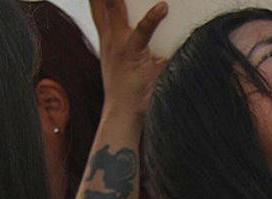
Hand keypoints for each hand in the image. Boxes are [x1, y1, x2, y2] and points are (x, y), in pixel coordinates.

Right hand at [89, 0, 166, 116]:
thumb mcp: (132, 60)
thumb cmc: (132, 90)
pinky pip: (142, 32)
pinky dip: (152, 18)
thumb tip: (170, 35)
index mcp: (109, 36)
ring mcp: (119, 44)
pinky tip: (163, 6)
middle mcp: (110, 37)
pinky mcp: (131, 54)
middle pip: (103, 1)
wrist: (122, 115)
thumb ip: (145, 44)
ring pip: (116, 9)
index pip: (101, 5)